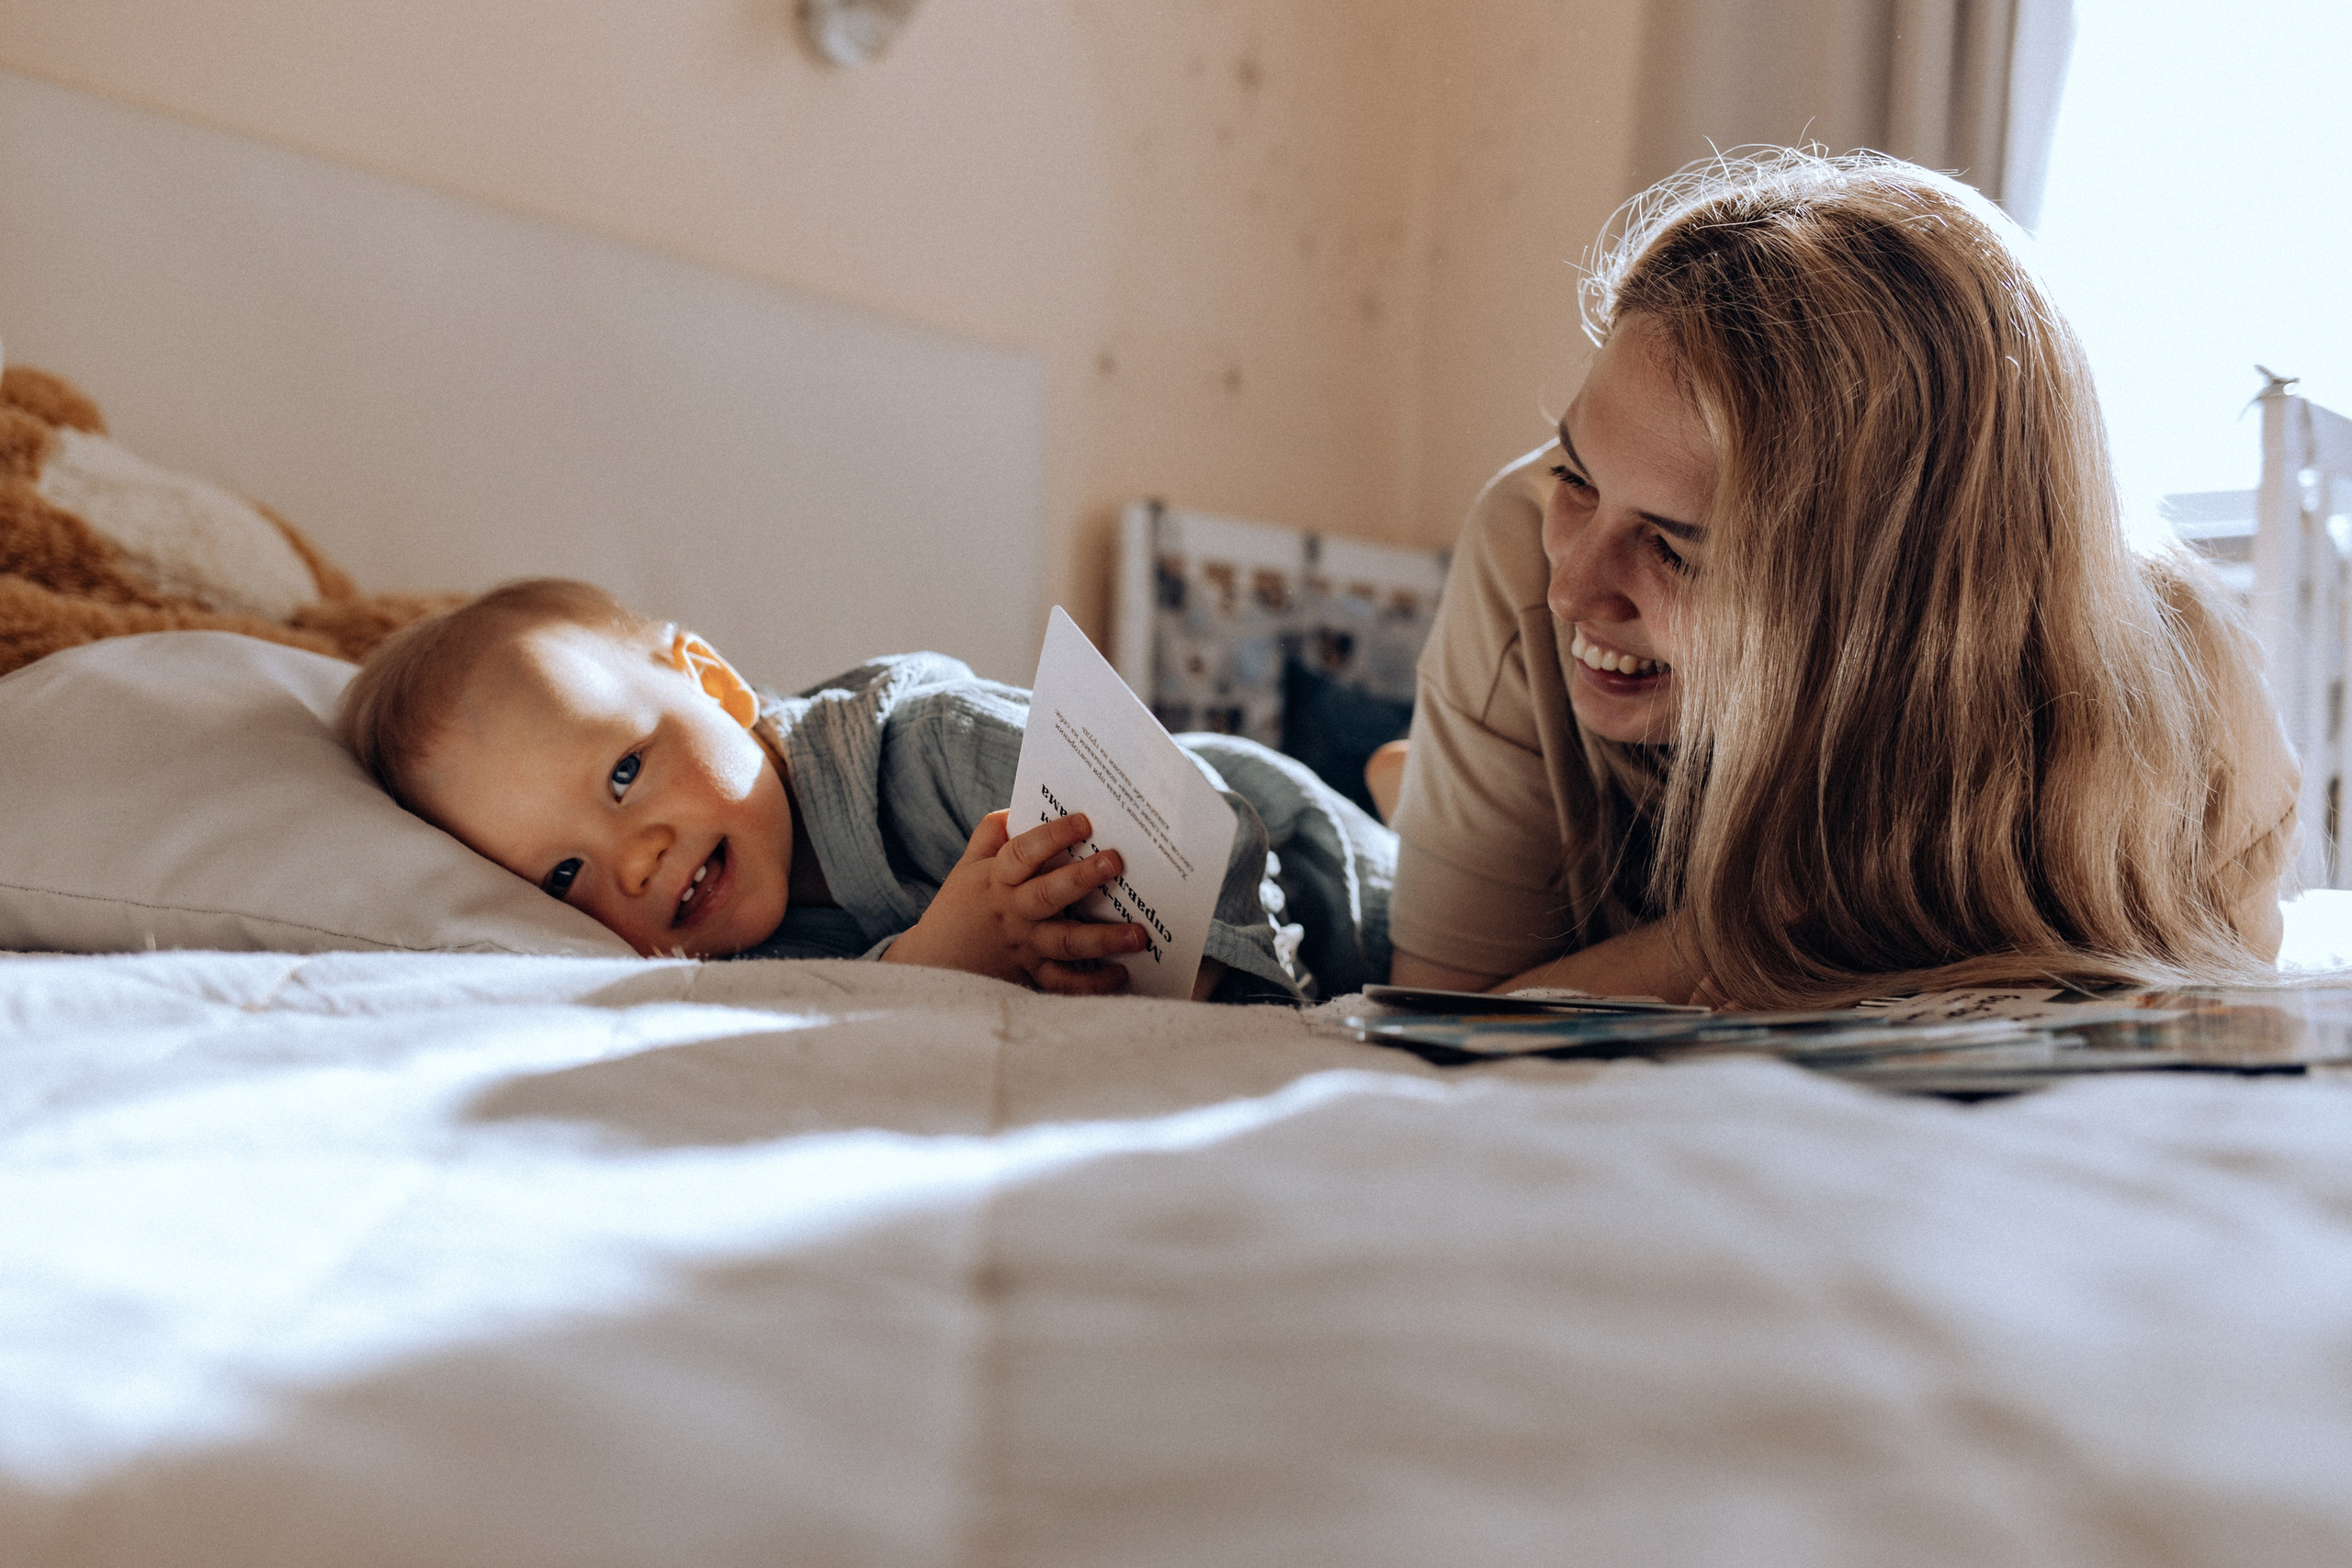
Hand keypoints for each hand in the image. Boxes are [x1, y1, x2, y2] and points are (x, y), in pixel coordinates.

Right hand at [884, 810, 1149, 993]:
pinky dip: (1093, 983)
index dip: (1053, 836)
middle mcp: (1013, 912)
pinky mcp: (1031, 974)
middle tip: (1116, 862)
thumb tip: (1016, 807)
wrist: (932, 966)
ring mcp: (1024, 945)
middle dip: (1083, 878)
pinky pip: (1063, 982)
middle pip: (1048, 894)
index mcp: (996, 879)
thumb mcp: (967, 868)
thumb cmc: (958, 909)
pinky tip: (1122, 973)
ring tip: (1138, 934)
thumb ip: (990, 836)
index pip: (1023, 852)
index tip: (1084, 821)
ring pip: (1065, 942)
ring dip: (1103, 938)